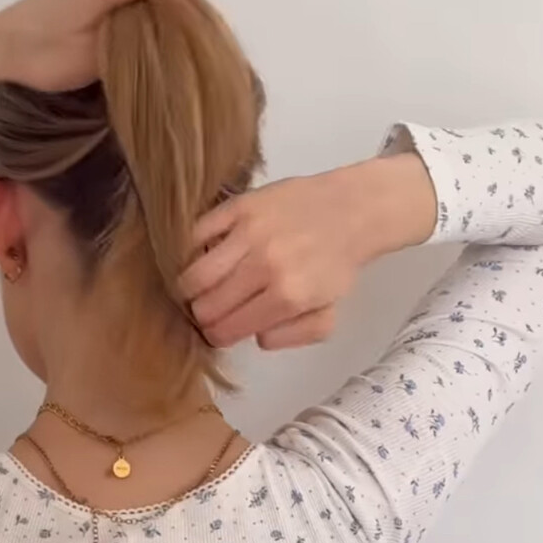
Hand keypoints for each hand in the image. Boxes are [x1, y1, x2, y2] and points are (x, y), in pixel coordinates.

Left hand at [0, 0, 197, 92]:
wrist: (2, 45)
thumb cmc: (46, 55)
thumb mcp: (100, 55)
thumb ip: (142, 36)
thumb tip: (176, 34)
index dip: (189, 7)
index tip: (177, 41)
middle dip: (171, 15)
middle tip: (154, 54)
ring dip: (152, 17)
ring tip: (132, 51)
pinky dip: (137, 12)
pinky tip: (119, 39)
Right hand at [176, 167, 368, 351]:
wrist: (351, 211)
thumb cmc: (335, 266)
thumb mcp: (327, 316)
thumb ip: (291, 336)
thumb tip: (255, 336)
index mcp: (287, 298)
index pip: (226, 330)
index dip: (217, 336)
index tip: (218, 331)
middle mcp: (265, 266)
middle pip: (206, 307)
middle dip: (204, 316)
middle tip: (211, 310)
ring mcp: (249, 233)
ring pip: (194, 275)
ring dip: (191, 288)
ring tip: (201, 287)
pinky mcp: (239, 206)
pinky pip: (196, 234)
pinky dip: (193, 250)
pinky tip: (204, 256)